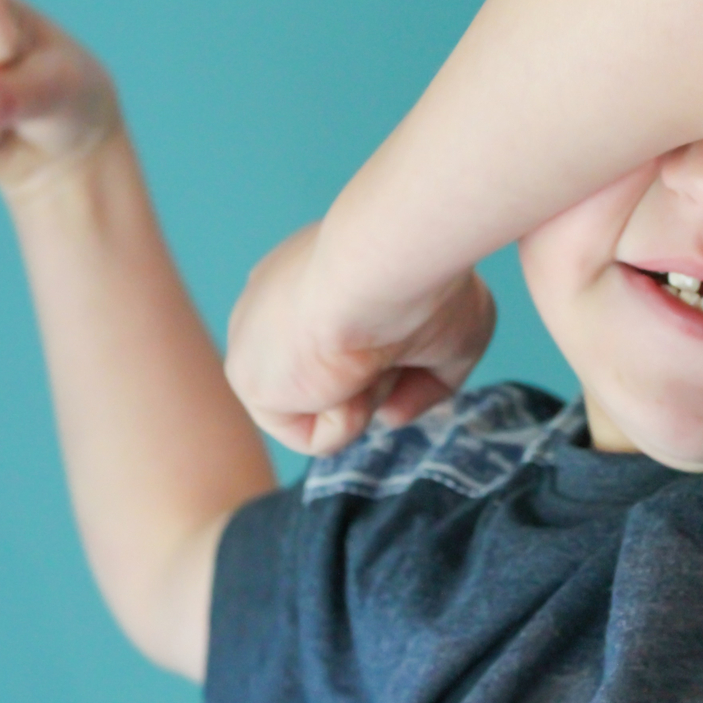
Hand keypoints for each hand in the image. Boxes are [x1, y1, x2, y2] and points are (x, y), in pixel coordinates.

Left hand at [224, 222, 495, 455]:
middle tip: (394, 335)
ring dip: (367, 392)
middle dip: (378, 368)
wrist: (384, 267)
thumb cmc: (426, 282)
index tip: (412, 313)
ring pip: (327, 402)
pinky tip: (347, 372)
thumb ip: (429, 377)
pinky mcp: (247, 379)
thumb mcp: (455, 332)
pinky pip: (311, 435)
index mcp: (315, 274)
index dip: (385, 342)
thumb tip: (390, 415)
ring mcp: (257, 338)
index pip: (337, 328)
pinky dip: (347, 418)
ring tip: (372, 352)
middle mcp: (276, 301)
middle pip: (333, 369)